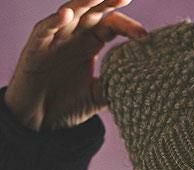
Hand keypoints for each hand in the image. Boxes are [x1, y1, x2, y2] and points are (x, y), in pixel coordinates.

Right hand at [4, 0, 146, 130]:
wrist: (40, 121)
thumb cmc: (68, 106)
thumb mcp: (97, 96)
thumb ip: (115, 86)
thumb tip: (142, 83)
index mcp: (90, 44)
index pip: (111, 26)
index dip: (127, 28)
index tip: (144, 36)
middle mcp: (73, 36)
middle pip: (92, 12)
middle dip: (107, 2)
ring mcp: (54, 39)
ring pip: (69, 14)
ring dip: (83, 4)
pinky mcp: (36, 48)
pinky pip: (45, 30)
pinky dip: (55, 22)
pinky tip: (67, 15)